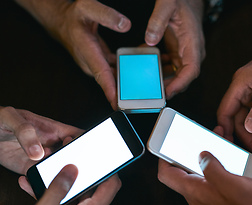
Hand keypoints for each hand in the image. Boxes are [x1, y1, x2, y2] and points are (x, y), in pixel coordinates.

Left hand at [0, 106, 81, 174]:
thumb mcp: (11, 118)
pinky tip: (28, 179)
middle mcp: (51, 144)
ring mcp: (41, 157)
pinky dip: (37, 182)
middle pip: (71, 155)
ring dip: (56, 174)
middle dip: (74, 163)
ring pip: (57, 169)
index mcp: (53, 129)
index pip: (77, 135)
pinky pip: (39, 177)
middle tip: (66, 168)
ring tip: (47, 174)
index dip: (84, 143)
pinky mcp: (28, 168)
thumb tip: (38, 152)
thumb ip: (25, 131)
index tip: (83, 151)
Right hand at [11, 165, 120, 204]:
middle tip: (69, 164)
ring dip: (67, 189)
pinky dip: (63, 201)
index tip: (102, 158)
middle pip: (95, 191)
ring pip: (82, 200)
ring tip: (50, 178)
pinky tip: (45, 194)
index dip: (109, 169)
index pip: (111, 186)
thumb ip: (57, 191)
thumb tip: (71, 170)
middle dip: (80, 176)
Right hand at [15, 0, 131, 109]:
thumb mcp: (88, 7)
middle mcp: (90, 62)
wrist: (63, 23)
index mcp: (87, 50)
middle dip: (123, 91)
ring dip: (126, 82)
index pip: (100, 73)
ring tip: (143, 88)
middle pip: (108, 80)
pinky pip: (112, 72)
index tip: (116, 102)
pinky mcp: (99, 64)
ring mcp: (94, 65)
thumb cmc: (74, 17)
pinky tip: (137, 72)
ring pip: (111, 77)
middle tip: (140, 99)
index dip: (109, 88)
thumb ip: (106, 15)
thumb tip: (125, 25)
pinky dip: (124, 73)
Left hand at [145, 0, 204, 98]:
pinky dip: (162, 73)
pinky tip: (151, 73)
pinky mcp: (178, 53)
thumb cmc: (182, 0)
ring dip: (165, 83)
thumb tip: (150, 40)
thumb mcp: (167, 4)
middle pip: (185, 77)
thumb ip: (158, 20)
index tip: (169, 91)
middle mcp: (192, 51)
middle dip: (171, 88)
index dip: (181, 83)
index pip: (192, 69)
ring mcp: (185, 54)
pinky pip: (172, 69)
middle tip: (154, 94)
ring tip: (150, 86)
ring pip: (178, 76)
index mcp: (193, 42)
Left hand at [158, 151, 251, 204]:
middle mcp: (197, 196)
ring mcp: (207, 196)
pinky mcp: (218, 195)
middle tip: (192, 138)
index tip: (164, 144)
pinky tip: (224, 156)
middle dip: (186, 152)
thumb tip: (202, 155)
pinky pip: (209, 176)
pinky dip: (213, 163)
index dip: (162, 158)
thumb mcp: (231, 183)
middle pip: (181, 171)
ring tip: (213, 142)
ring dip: (202, 156)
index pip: (166, 175)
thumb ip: (212, 167)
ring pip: (196, 172)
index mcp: (195, 192)